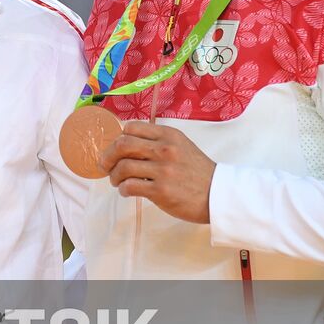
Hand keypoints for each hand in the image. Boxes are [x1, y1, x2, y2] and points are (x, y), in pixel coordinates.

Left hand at [100, 121, 216, 223]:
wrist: (218, 195)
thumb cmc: (196, 172)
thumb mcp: (181, 147)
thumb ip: (157, 142)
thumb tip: (123, 144)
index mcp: (169, 135)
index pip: (131, 127)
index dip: (117, 138)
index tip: (115, 149)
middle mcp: (165, 149)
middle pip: (122, 145)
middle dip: (108, 156)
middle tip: (105, 165)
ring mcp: (163, 170)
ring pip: (123, 167)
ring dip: (114, 176)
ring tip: (117, 181)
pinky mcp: (161, 190)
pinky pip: (129, 186)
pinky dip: (122, 189)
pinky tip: (126, 191)